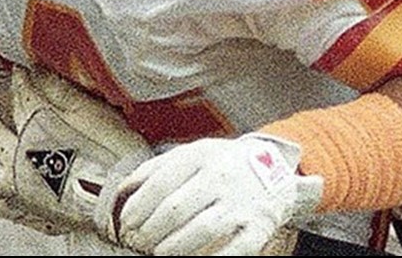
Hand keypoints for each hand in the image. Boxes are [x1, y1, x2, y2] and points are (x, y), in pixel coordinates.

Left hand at [95, 133, 323, 254]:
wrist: (279, 175)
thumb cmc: (227, 166)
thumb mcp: (196, 153)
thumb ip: (158, 167)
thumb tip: (122, 190)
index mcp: (204, 156)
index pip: (160, 184)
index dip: (137, 207)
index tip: (127, 222)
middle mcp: (223, 178)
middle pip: (175, 210)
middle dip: (150, 231)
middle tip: (140, 241)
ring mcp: (242, 204)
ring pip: (201, 231)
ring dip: (173, 248)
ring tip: (160, 252)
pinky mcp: (258, 229)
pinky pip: (232, 251)